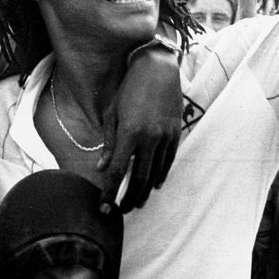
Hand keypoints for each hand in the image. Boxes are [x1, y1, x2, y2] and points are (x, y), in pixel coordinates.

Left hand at [100, 44, 182, 212]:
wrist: (157, 67)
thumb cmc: (129, 88)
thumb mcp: (112, 113)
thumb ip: (108, 143)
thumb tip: (103, 168)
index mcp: (129, 133)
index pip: (118, 172)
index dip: (110, 193)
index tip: (104, 208)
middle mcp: (149, 137)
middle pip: (139, 178)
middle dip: (129, 198)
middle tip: (121, 211)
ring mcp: (165, 136)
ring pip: (156, 173)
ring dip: (146, 191)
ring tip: (137, 202)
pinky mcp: (176, 132)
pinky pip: (169, 160)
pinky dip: (161, 174)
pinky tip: (155, 184)